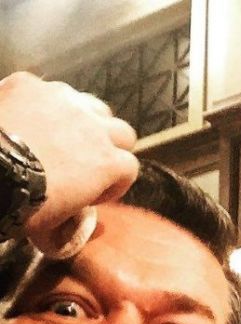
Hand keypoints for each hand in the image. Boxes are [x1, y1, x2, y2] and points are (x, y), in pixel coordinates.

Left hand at [0, 71, 137, 251]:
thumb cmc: (24, 204)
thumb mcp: (51, 231)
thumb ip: (69, 231)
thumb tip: (73, 235)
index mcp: (109, 163)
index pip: (131, 168)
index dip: (116, 183)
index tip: (95, 194)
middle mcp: (96, 127)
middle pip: (122, 132)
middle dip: (111, 146)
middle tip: (87, 162)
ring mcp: (65, 101)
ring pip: (92, 106)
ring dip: (86, 121)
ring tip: (63, 136)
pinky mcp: (32, 84)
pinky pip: (48, 91)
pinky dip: (44, 104)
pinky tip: (29, 119)